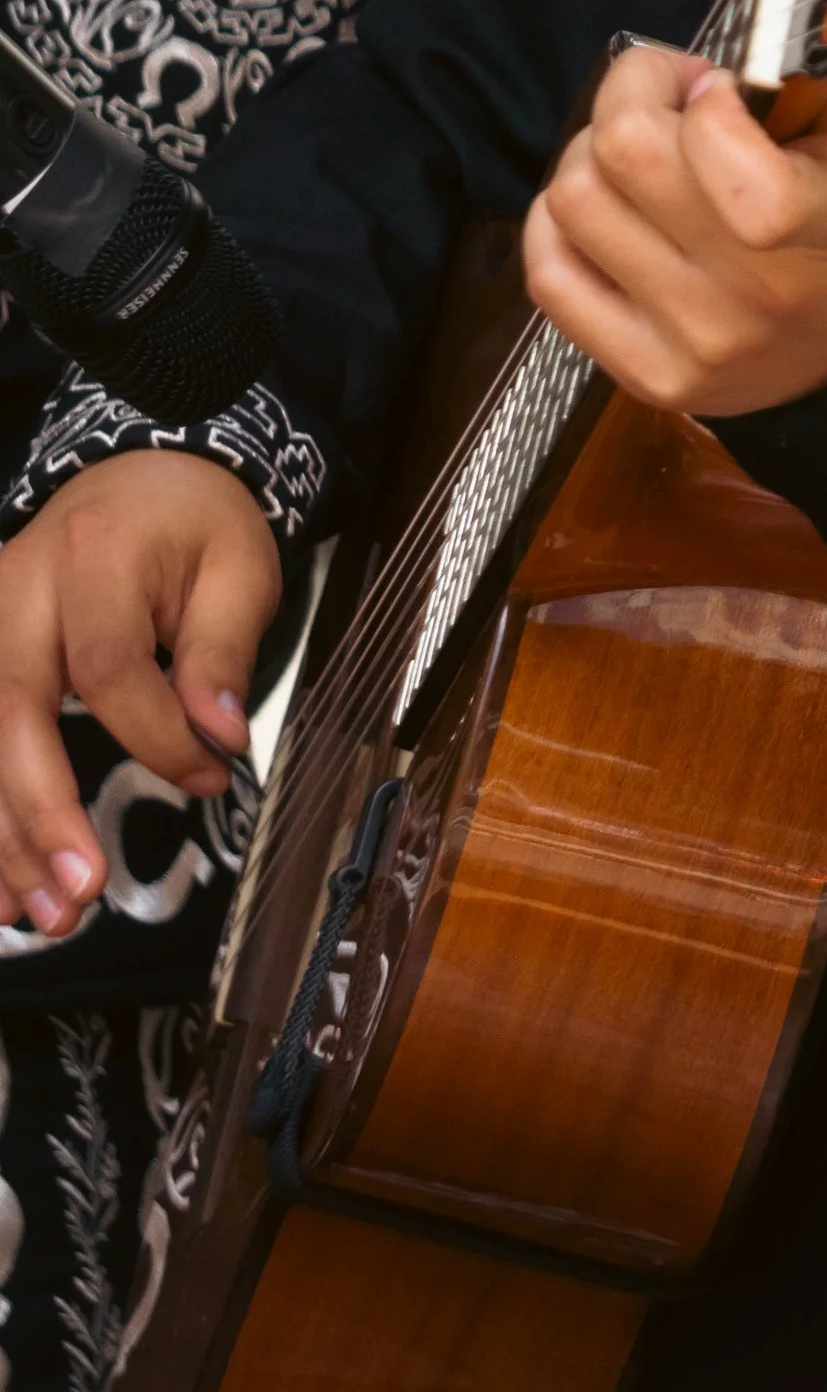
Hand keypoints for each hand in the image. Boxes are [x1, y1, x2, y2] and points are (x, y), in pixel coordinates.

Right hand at [0, 450, 278, 932]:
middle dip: (40, 811)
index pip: (108, 665)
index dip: (157, 735)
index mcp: (94, 556)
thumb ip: (223, 653)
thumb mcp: (239, 567)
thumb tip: (222, 740)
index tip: (210, 777)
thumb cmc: (193, 525)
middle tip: (80, 895)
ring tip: (39, 915)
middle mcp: (18, 590)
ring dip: (0, 834)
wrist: (134, 476)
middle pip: (11, 708)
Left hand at [523, 47, 826, 420]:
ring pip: (574, 202)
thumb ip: (792, 89)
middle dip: (636, 90)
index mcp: (824, 226)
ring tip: (640, 156)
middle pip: (623, 152)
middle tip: (671, 94)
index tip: (723, 88)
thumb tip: (689, 76)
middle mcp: (750, 297)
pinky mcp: (648, 376)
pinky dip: (560, 224)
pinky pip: (552, 275)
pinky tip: (609, 209)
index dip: (703, 94)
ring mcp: (692, 343)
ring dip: (594, 155)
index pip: (716, 145)